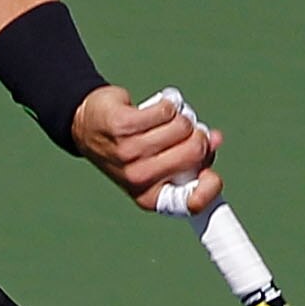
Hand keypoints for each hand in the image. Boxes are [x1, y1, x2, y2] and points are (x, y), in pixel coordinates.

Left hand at [72, 84, 222, 213]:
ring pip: (182, 126)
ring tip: (163, 122)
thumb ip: (192, 157)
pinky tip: (154, 110)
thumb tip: (215, 139)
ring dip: (179, 117)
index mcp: (153, 197)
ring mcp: (131, 153)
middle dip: (197, 135)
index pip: (194, 201)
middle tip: (183, 133)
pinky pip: (166, 110)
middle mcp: (141, 179)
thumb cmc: (133, 148)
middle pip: (196, 149)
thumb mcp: (161, 164)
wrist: (89, 127)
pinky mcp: (124, 126)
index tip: (209, 174)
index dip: (211, 187)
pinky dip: (166, 104)